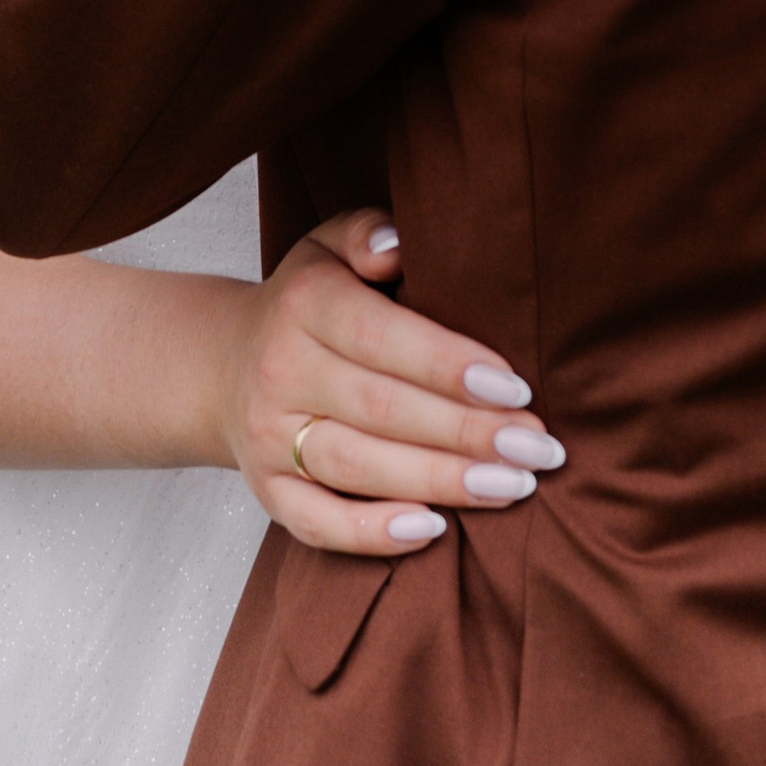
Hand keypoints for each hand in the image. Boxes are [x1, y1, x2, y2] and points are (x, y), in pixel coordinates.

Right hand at [219, 209, 565, 558]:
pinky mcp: (267, 493)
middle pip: (381, 409)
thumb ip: (366, 232)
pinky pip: (318, 523)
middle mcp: (282, 371)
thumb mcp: (330, 245)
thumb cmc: (310, 301)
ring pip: (358, 468)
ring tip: (512, 487)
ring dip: (441, 482)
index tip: (516, 387)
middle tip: (538, 449)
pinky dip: (374, 533)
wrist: (227, 363)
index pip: (380, 337)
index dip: (448, 365)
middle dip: (467, 432)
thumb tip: (397, 245)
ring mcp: (269, 437)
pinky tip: (433, 530)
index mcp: (304, 303)